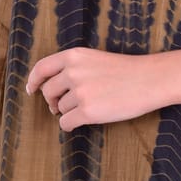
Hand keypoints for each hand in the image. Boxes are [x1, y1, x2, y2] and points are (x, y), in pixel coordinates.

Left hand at [25, 47, 163, 130]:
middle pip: (48, 92)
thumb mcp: (94, 58)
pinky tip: (84, 120)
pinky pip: (65, 124)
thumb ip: (72, 67)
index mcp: (74, 55)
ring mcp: (79, 92)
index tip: (31, 89)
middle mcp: (73, 71)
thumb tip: (50, 88)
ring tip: (90, 105)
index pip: (42, 67)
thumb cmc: (124, 70)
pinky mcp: (87, 111)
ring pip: (59, 109)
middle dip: (53, 101)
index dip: (33, 80)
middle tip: (64, 104)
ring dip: (69, 111)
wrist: (148, 79)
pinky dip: (71, 125)